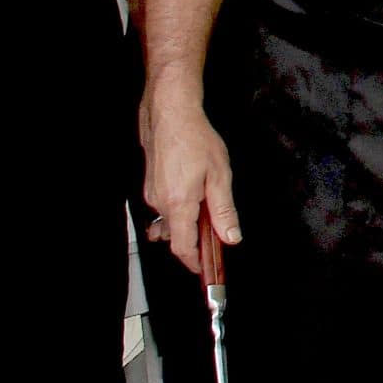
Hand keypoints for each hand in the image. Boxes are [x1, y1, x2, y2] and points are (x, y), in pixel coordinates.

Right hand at [141, 90, 238, 275]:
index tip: (207, 268)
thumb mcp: (220, 176)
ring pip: (170, 221)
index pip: (183, 248)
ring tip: (206, 210)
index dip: (195, 262)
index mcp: (179, 205)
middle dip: (196, 241)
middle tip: (216, 235)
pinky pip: (165, 206)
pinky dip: (180, 208)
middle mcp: (160, 203)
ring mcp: (152, 193)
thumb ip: (224, 210)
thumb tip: (231, 237)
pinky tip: (193, 192)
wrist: (170, 113)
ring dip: (188, 223)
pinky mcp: (151, 184)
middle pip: (176, 236)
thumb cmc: (195, 139)